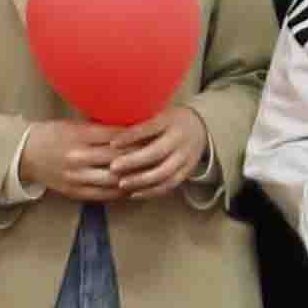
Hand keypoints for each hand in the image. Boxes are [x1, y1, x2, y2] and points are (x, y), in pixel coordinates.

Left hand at [89, 109, 206, 207]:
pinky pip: (169, 185)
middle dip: (133, 162)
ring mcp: (185, 156)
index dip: (131, 136)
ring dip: (141, 181)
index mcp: (170, 121)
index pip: (150, 128)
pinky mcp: (187, 171)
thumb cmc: (168, 120)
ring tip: (121, 184)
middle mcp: (179, 138)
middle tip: (113, 167)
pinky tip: (134, 194)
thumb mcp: (157, 113)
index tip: (112, 143)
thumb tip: (108, 128)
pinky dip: (151, 192)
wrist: (200, 127)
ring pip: (163, 173)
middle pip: (157, 152)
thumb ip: (139, 121)